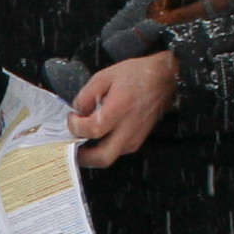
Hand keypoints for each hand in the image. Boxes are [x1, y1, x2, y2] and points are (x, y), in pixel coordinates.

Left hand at [68, 53, 179, 167]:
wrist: (163, 79)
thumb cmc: (136, 75)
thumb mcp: (105, 76)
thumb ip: (86, 95)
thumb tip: (77, 112)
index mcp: (120, 108)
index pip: (93, 130)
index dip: (76, 127)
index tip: (72, 117)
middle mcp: (129, 128)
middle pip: (102, 158)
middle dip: (82, 156)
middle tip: (70, 144)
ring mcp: (135, 138)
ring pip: (108, 158)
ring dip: (91, 154)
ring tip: (82, 139)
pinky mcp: (137, 141)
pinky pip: (116, 152)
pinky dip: (102, 149)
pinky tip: (96, 137)